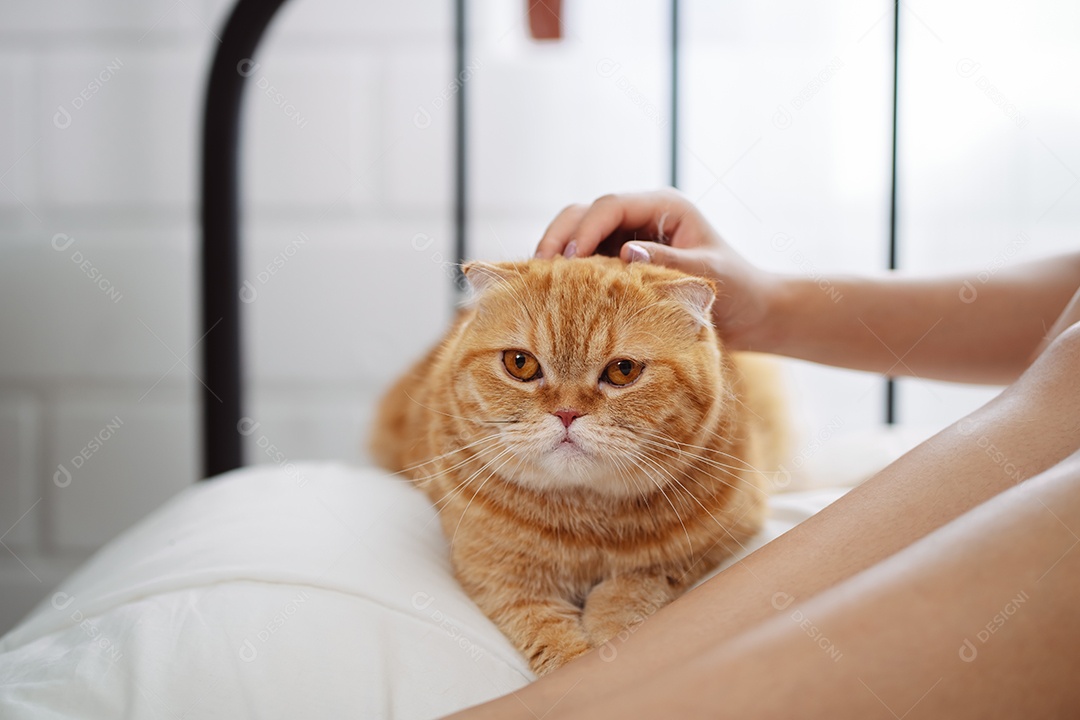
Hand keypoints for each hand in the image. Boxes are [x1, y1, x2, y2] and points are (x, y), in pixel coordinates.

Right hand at [535, 189, 780, 348]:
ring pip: (577, 233)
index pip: (611, 204)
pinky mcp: (619, 262)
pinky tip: (551, 291)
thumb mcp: (709, 275)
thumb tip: (627, 252)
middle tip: (540, 267)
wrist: (749, 313)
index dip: (586, 227)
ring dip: (557, 253)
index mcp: (664, 206)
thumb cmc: (738, 290)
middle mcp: (641, 216)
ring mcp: (627, 237)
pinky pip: (584, 260)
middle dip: (560, 236)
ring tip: (538, 280)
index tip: (571, 259)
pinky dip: (566, 272)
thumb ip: (671, 263)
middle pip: (585, 211)